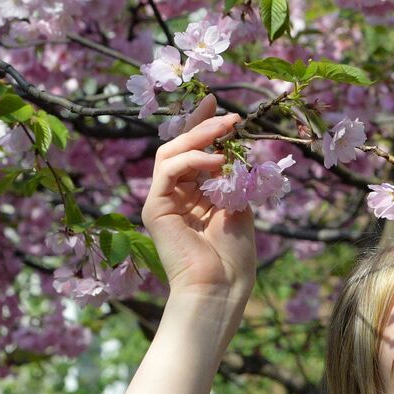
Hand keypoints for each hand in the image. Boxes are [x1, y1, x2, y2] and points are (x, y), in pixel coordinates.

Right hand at [140, 95, 255, 301]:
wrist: (221, 287)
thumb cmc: (234, 255)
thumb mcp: (239, 204)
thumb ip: (232, 175)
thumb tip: (235, 143)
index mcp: (194, 194)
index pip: (193, 152)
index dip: (203, 126)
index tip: (220, 106)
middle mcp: (175, 195)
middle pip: (179, 147)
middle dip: (203, 125)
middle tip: (228, 113)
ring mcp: (162, 201)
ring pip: (170, 153)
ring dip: (199, 136)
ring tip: (227, 129)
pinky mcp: (155, 208)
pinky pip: (168, 170)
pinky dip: (192, 158)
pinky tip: (217, 159)